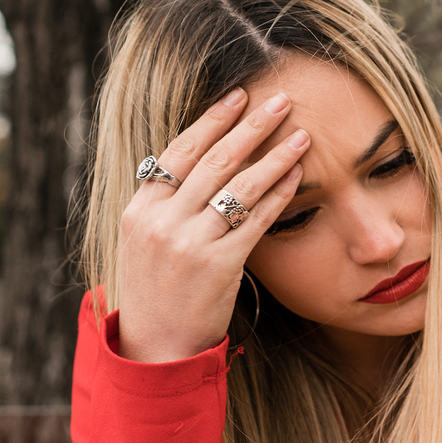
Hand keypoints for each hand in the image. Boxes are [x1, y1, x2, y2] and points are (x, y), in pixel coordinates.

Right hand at [116, 89, 309, 362]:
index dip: (212, 120)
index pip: (179, 150)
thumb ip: (168, 204)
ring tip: (301, 134)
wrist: (156, 348)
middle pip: (213, 160)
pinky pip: (256, 220)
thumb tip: (197, 162)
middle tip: (281, 99)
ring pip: (238, 186)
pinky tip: (299, 176)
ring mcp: (189, 243)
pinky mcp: (218, 265)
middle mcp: (161, 221)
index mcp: (140, 209)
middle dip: (250, 126)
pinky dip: (279, 195)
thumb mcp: (146, 241)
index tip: (238, 94)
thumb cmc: (158, 292)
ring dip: (275, 155)